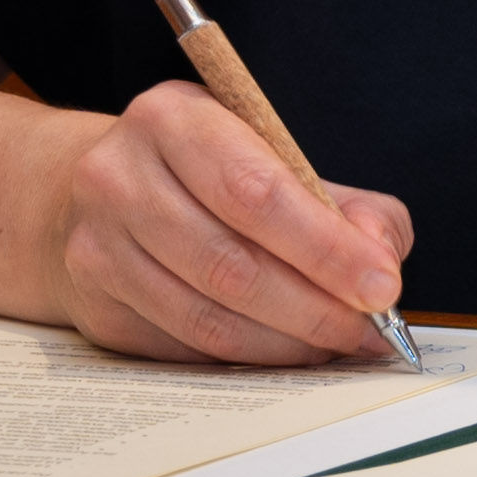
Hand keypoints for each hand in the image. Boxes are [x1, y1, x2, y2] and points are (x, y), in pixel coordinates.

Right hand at [46, 82, 415, 365]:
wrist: (94, 193)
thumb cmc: (208, 174)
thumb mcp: (276, 155)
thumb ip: (348, 204)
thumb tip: (379, 262)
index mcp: (173, 120)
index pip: (255, 192)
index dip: (325, 248)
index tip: (381, 286)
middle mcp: (119, 179)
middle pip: (230, 264)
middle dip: (315, 308)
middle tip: (369, 329)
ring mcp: (96, 248)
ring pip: (206, 317)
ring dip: (286, 343)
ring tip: (338, 345)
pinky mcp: (95, 307)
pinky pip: (183, 346)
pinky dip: (247, 356)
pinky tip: (288, 350)